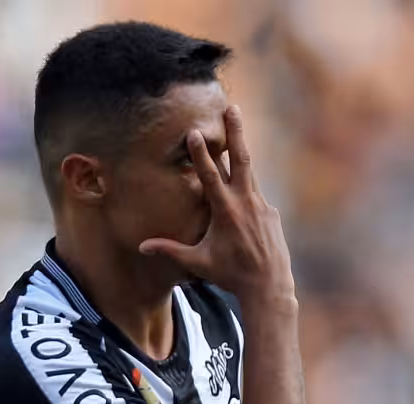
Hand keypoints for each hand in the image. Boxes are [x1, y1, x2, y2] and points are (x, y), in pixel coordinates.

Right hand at [140, 106, 293, 297]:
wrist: (269, 286)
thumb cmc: (230, 274)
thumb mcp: (198, 262)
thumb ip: (171, 250)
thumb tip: (142, 247)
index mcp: (225, 211)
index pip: (210, 175)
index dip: (201, 153)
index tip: (195, 132)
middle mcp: (246, 202)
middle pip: (241, 159)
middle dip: (235, 132)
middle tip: (232, 107)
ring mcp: (262, 206)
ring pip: (249, 175)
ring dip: (241, 153)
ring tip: (236, 130)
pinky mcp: (272, 214)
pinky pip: (256, 197)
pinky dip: (247, 192)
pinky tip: (241, 201)